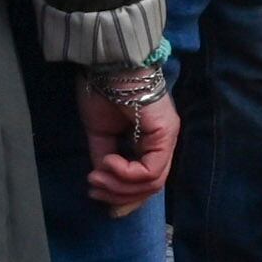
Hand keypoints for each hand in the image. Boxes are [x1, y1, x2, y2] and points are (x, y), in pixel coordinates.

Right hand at [78, 80, 176, 214]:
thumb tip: (103, 192)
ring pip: (152, 183)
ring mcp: (168, 137)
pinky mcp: (166, 133)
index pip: (145, 182)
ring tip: (96, 176)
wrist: (109, 65)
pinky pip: (151, 170)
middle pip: (150, 187)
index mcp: (150, 143)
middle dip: (118, 195)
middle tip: (93, 188)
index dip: (122, 195)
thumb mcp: (101, 136)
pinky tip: (108, 163)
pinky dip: (126, 174)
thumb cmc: (104, 92)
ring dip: (119, 186)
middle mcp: (164, 142)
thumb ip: (106, 163)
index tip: (94, 193)